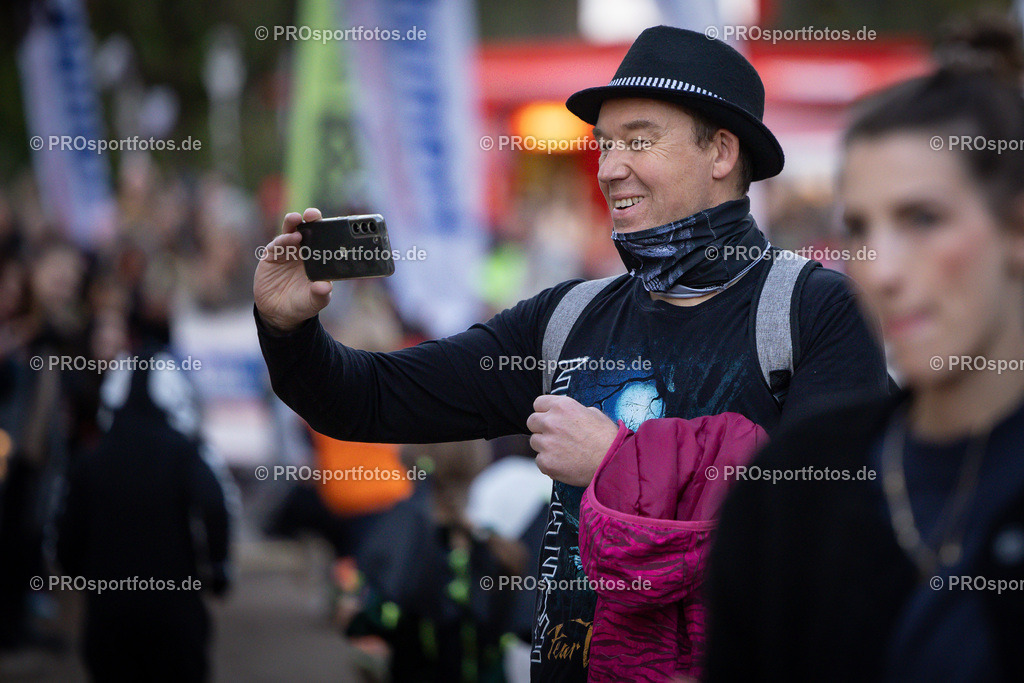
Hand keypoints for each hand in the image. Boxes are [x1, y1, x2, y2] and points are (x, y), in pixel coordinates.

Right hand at [254, 208, 333, 331]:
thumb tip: (325, 287)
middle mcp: (303, 252)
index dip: (326, 228)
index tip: (332, 223)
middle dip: (310, 219)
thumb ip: (320, 294)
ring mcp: (287, 252)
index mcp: (317, 258)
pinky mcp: (271, 256)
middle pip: (307, 229)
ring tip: (297, 220)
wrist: (279, 313)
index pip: (323, 239)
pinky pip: (277, 245)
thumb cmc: (302, 304)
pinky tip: (290, 239)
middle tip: (312, 214)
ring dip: (293, 224)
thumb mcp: (314, 302)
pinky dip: (283, 240)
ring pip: (290, 232)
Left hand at [527, 395, 617, 486]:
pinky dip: (549, 462)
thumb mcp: (594, 414)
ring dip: (545, 446)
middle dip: (541, 428)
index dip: (544, 411)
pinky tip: (564, 463)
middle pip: (531, 421)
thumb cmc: (608, 439)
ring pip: (534, 442)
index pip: (538, 403)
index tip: (549, 418)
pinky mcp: (546, 462)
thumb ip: (574, 411)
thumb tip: (566, 414)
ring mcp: (547, 443)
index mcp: (562, 406)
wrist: (613, 462)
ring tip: (564, 451)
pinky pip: (539, 460)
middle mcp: (551, 422)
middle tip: (555, 436)